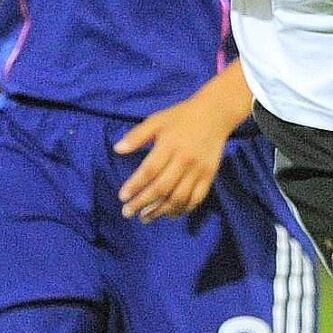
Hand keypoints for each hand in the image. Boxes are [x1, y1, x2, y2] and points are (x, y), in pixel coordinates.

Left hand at [114, 94, 237, 220]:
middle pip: (162, 188)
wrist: (215, 114)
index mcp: (170, 145)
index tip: (122, 197)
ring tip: (145, 217)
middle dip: (142, 203)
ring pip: (179, 197)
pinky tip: (170, 215)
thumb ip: (137, 135)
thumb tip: (117, 149)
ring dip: (160, 211)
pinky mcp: (209, 176)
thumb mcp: (156, 120)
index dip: (135, 186)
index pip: (149, 171)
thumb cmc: (181, 117)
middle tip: (128, 212)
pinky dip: (183, 210)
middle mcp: (184, 160)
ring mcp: (198, 170)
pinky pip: (196, 198)